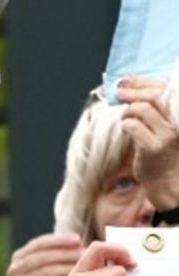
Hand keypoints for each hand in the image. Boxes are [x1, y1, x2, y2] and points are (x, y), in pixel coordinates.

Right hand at [2, 234, 82, 275]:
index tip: (77, 239)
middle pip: (43, 258)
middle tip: (86, 254)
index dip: (58, 240)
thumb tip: (78, 242)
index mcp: (17, 259)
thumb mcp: (40, 270)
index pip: (38, 244)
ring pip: (47, 273)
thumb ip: (53, 256)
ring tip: (85, 268)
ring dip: (68, 269)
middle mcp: (14, 271)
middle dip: (66, 254)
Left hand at [117, 77, 178, 211]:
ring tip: (125, 118)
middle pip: (154, 96)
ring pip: (142, 110)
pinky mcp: (153, 147)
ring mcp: (166, 135)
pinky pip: (133, 126)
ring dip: (127, 111)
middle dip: (133, 91)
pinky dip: (125, 124)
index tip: (126, 79)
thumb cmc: (161, 151)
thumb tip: (128, 86)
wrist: (166, 179)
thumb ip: (151, 108)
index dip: (143, 81)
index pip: (164, 88)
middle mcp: (177, 122)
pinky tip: (125, 129)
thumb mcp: (161, 126)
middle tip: (118, 92)